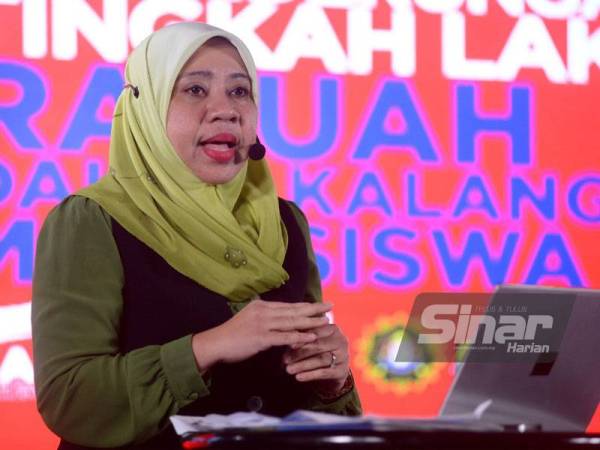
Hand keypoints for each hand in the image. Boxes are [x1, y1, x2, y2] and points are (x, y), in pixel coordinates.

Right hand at [191, 300, 330, 371]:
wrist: (215, 343)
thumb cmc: (231, 334)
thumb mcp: (248, 318)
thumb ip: (262, 315)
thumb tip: (272, 310)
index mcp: (261, 306)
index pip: (288, 305)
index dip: (306, 305)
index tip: (320, 305)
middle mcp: (264, 312)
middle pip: (294, 310)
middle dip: (313, 309)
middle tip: (330, 306)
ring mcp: (262, 324)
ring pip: (292, 322)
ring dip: (310, 321)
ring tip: (326, 321)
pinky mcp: (261, 338)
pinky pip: (284, 337)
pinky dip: (299, 337)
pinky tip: (311, 337)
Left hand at [282, 323, 350, 395]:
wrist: (329, 372)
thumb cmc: (314, 352)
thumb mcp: (309, 342)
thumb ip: (300, 337)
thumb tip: (286, 338)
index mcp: (333, 329)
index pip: (316, 332)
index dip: (302, 339)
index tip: (288, 345)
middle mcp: (341, 341)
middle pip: (318, 345)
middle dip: (300, 353)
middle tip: (285, 360)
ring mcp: (344, 356)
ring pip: (321, 359)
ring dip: (303, 365)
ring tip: (288, 370)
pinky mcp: (342, 371)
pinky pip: (325, 373)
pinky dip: (310, 375)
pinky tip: (298, 377)